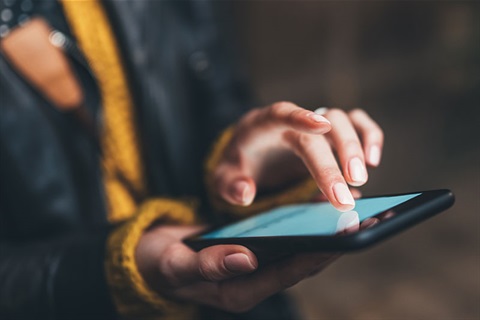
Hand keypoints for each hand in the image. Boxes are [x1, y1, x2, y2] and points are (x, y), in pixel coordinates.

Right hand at [136, 225, 336, 311]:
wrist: (150, 255)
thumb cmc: (159, 263)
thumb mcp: (175, 264)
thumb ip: (206, 265)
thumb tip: (243, 259)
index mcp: (238, 291)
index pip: (285, 274)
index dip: (313, 255)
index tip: (339, 238)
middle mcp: (252, 281)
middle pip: (299, 264)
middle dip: (329, 243)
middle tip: (358, 221)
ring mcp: (254, 266)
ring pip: (296, 250)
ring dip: (321, 232)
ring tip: (346, 210)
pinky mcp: (254, 250)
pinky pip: (286, 238)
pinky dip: (303, 223)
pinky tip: (315, 205)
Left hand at [213, 102, 383, 210]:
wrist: (251, 154)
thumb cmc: (239, 164)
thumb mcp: (223, 178)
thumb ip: (230, 186)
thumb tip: (245, 194)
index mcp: (261, 126)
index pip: (281, 113)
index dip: (300, 116)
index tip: (320, 125)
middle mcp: (292, 121)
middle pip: (319, 130)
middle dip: (333, 161)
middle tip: (344, 194)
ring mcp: (314, 125)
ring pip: (343, 120)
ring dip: (355, 147)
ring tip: (361, 179)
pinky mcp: (330, 134)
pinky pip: (356, 124)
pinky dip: (369, 137)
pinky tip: (374, 160)